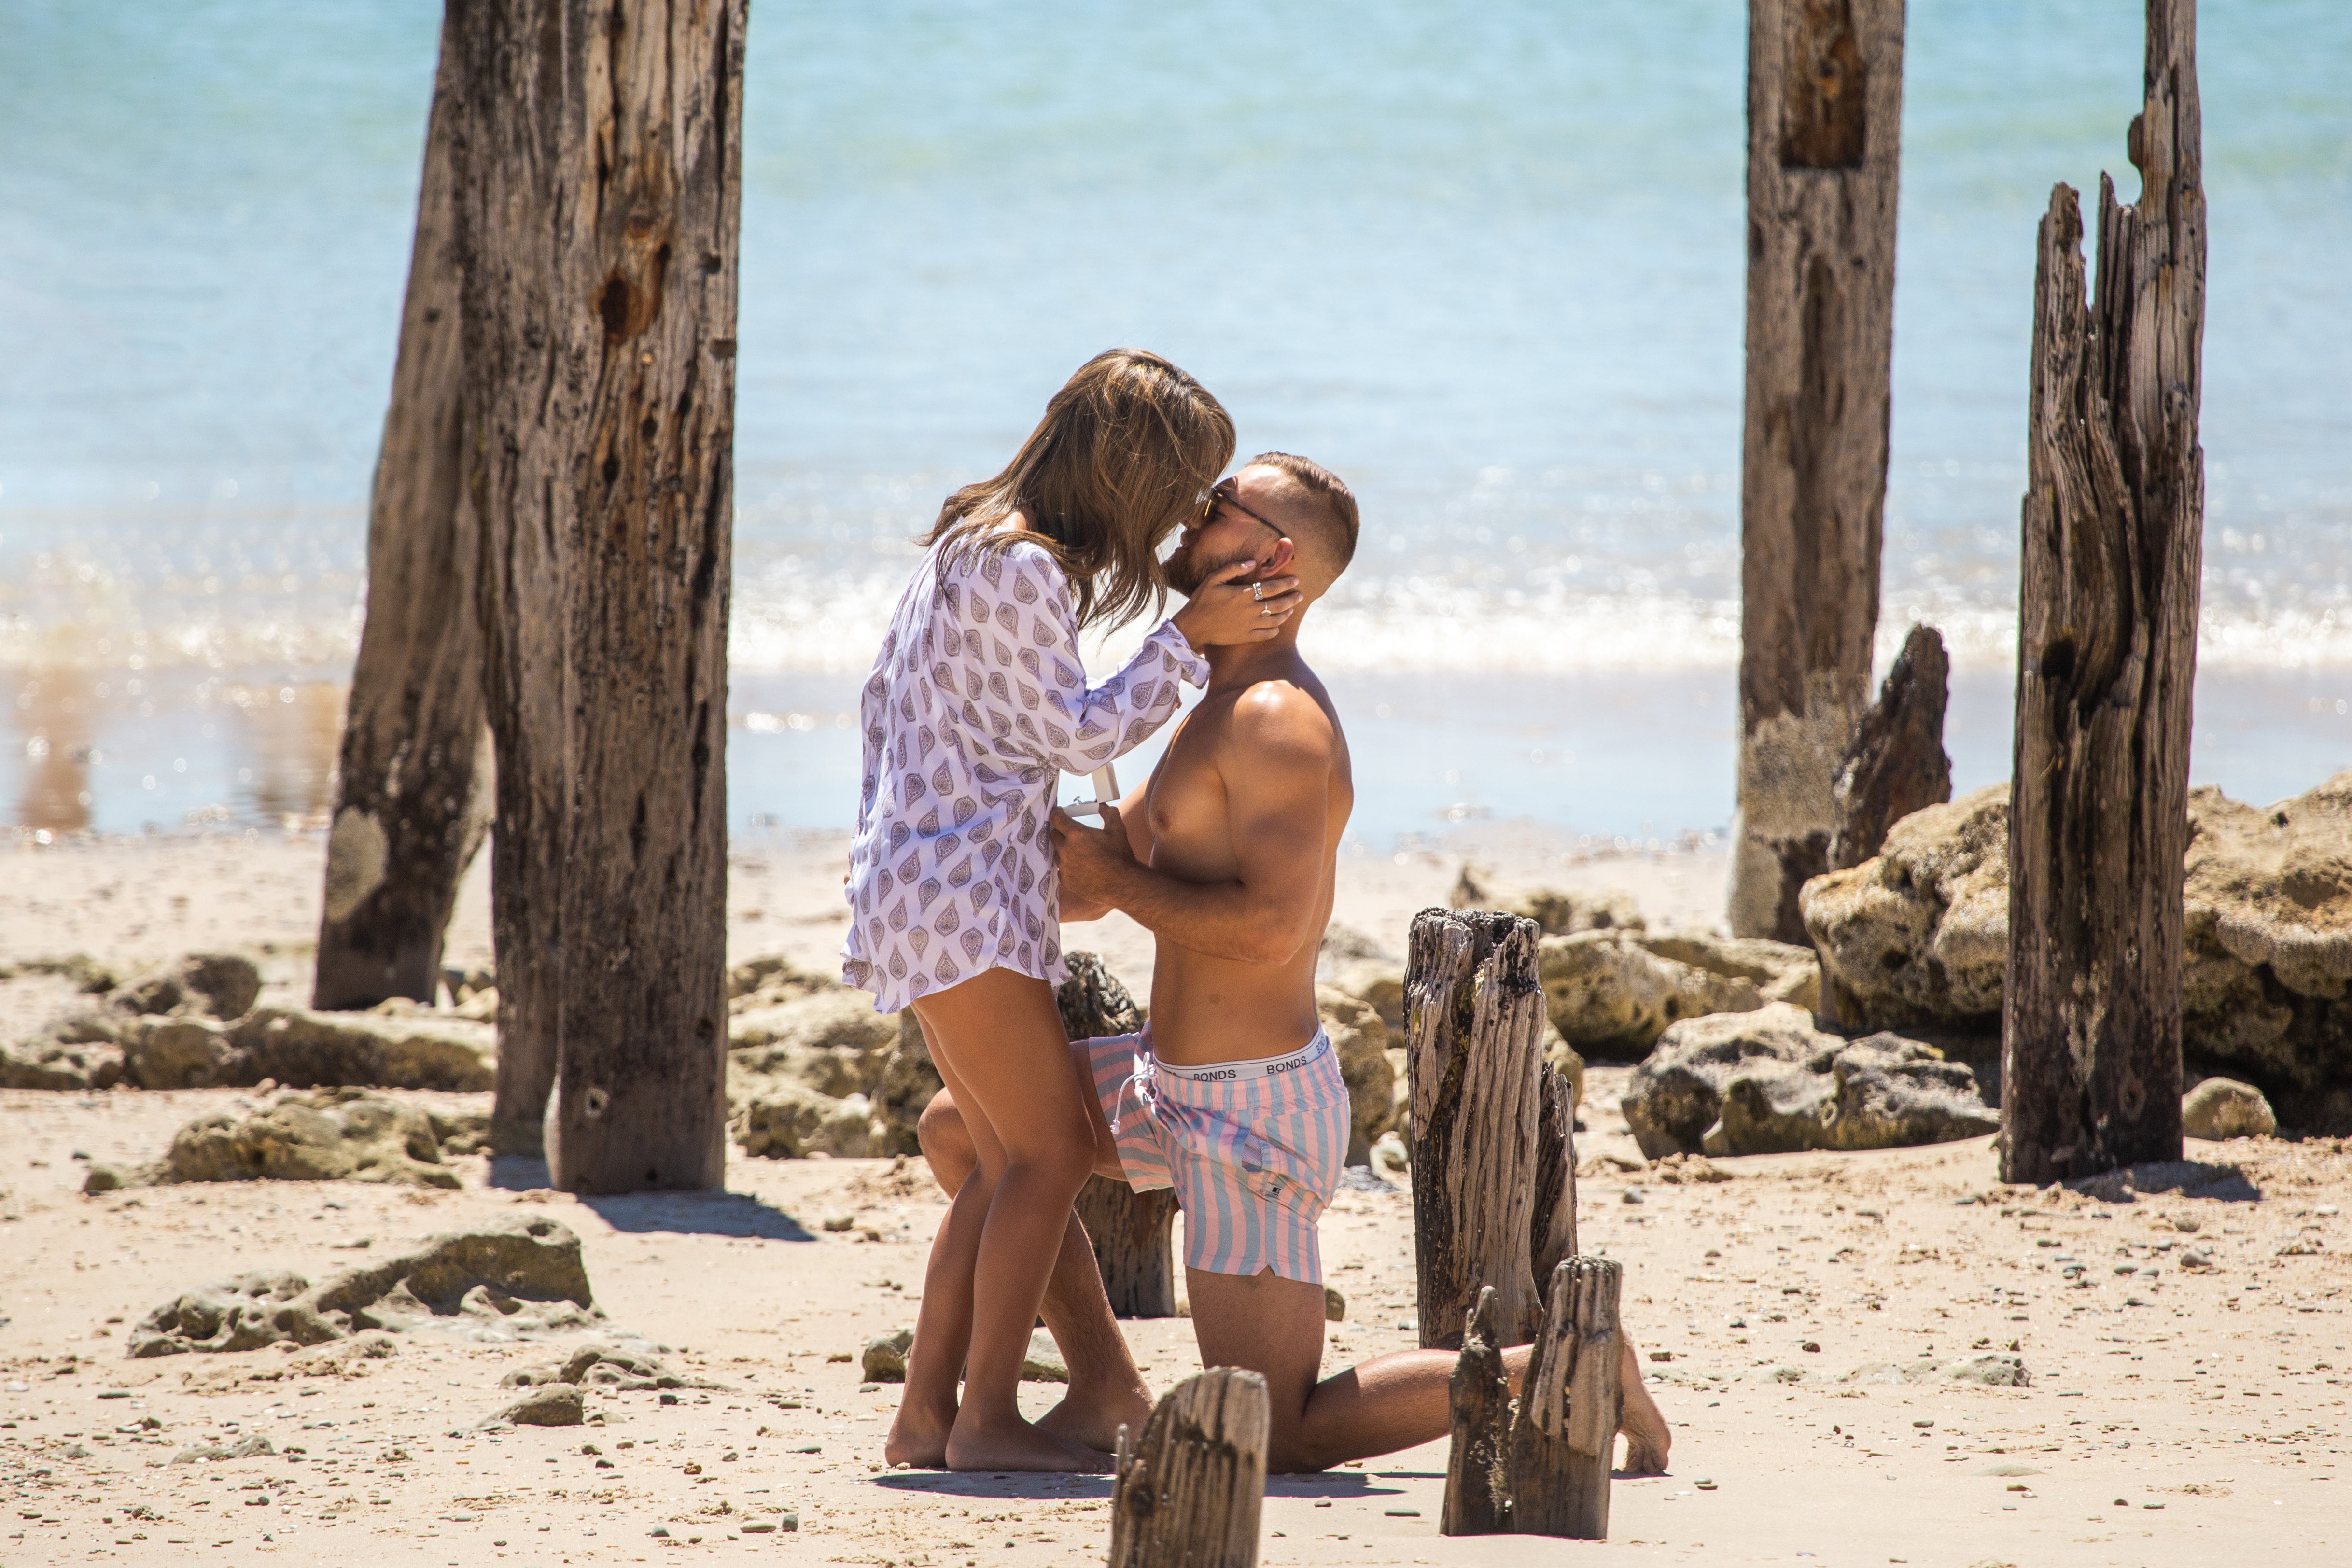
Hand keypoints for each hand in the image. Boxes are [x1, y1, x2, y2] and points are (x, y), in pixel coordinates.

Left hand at [1051, 804, 1137, 917]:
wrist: (1122, 885)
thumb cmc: (1120, 856)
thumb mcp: (1118, 830)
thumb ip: (1109, 813)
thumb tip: (1102, 806)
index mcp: (1076, 835)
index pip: (1056, 818)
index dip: (1056, 814)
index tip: (1058, 813)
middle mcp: (1066, 850)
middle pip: (1054, 836)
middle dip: (1061, 832)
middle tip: (1073, 835)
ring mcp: (1064, 867)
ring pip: (1058, 854)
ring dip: (1065, 851)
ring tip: (1080, 854)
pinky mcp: (1066, 881)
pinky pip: (1062, 870)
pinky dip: (1068, 867)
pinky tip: (1081, 868)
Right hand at [1171, 558, 1303, 648]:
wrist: (1193, 626)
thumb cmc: (1201, 600)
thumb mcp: (1213, 579)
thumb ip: (1233, 569)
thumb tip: (1252, 563)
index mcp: (1243, 594)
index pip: (1271, 587)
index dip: (1286, 583)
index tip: (1296, 580)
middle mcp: (1249, 610)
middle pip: (1278, 604)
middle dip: (1292, 599)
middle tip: (1300, 595)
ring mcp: (1249, 625)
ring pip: (1275, 620)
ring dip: (1286, 614)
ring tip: (1292, 609)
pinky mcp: (1245, 637)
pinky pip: (1266, 635)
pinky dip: (1275, 630)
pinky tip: (1277, 626)